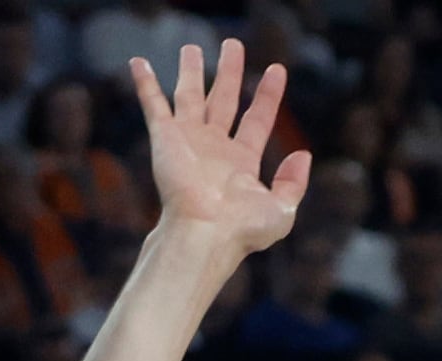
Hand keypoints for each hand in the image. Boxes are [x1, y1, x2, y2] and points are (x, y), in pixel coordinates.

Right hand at [135, 41, 309, 259]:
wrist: (204, 234)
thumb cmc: (242, 230)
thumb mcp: (282, 210)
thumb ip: (293, 182)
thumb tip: (302, 154)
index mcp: (242, 161)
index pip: (258, 118)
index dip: (268, 94)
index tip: (278, 70)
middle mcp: (215, 147)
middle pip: (224, 99)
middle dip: (229, 72)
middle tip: (233, 45)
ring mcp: (189, 141)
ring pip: (191, 96)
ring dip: (191, 71)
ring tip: (192, 48)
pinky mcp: (165, 139)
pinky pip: (154, 104)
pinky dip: (146, 84)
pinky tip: (139, 63)